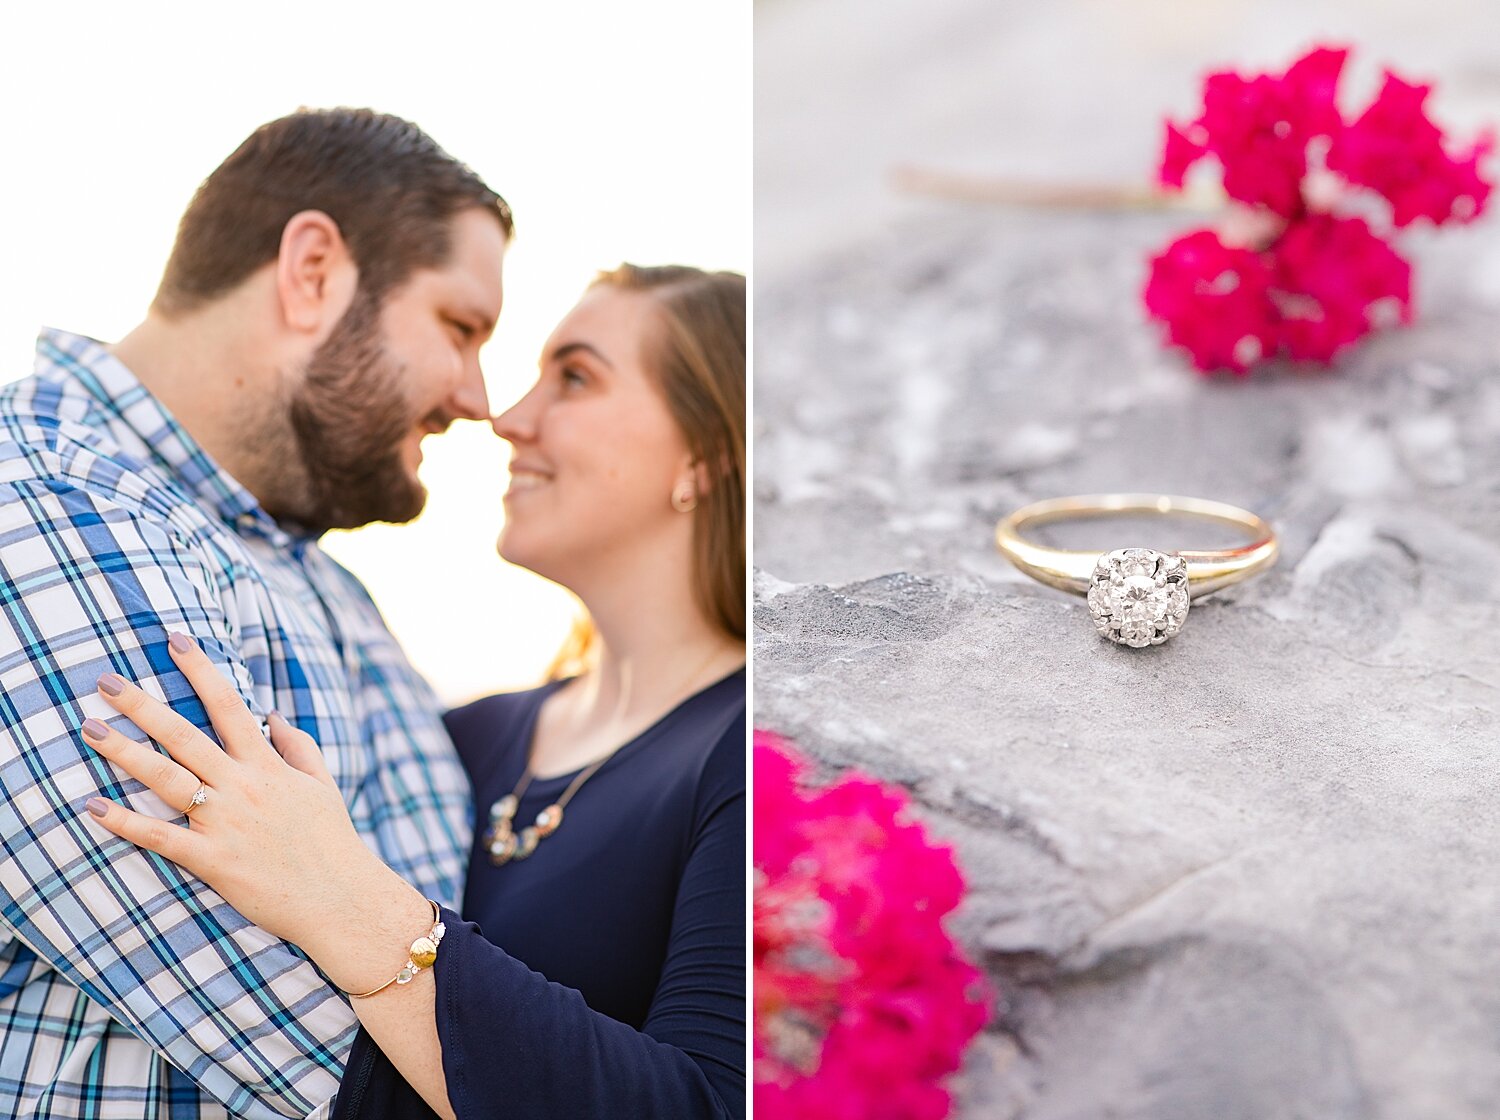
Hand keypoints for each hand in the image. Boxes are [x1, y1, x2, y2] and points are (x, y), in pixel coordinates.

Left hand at [78, 633, 391, 956]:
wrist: (341, 898)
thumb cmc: (332, 842)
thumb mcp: (322, 785)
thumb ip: (298, 747)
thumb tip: (273, 716)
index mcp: (268, 766)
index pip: (229, 706)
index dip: (201, 671)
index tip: (175, 641)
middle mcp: (243, 786)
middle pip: (185, 735)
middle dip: (144, 705)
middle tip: (106, 681)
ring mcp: (226, 822)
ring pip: (166, 778)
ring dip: (125, 752)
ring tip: (90, 729)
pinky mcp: (213, 859)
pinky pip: (161, 837)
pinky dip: (125, 823)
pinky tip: (94, 807)